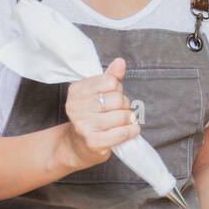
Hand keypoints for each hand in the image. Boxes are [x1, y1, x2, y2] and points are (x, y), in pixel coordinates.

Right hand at [58, 58, 140, 173]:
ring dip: (128, 120)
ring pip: (122, 116)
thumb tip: (120, 62)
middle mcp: (77, 106)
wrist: (77, 146)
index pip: (111, 81)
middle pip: (118, 99)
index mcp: (77, 90)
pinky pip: (122, 133)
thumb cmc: (91, 116)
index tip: (112, 96)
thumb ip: (110, 77)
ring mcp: (84, 125)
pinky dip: (131, 131)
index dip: (117, 89)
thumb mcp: (97, 93)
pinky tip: (131, 130)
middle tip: (117, 111)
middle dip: (124, 105)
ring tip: (121, 122)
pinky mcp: (93, 142)